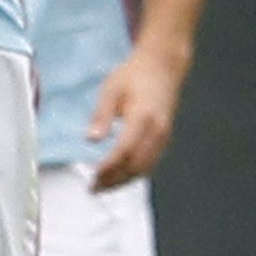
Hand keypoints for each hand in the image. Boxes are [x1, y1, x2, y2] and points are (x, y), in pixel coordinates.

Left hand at [88, 46, 185, 188]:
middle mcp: (157, 130)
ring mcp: (164, 136)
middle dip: (114, 180)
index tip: (93, 176)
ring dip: (124, 180)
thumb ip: (101, 115)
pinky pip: (151, 162)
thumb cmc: (135, 75)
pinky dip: (134, 173)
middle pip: (136, 165)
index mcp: (142, 117)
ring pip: (145, 168)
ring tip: (103, 186)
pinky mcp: (164, 138)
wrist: (162, 66)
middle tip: (93, 188)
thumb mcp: (111, 89)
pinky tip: (119, 176)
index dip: (109, 167)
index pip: (125, 150)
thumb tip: (91, 139)